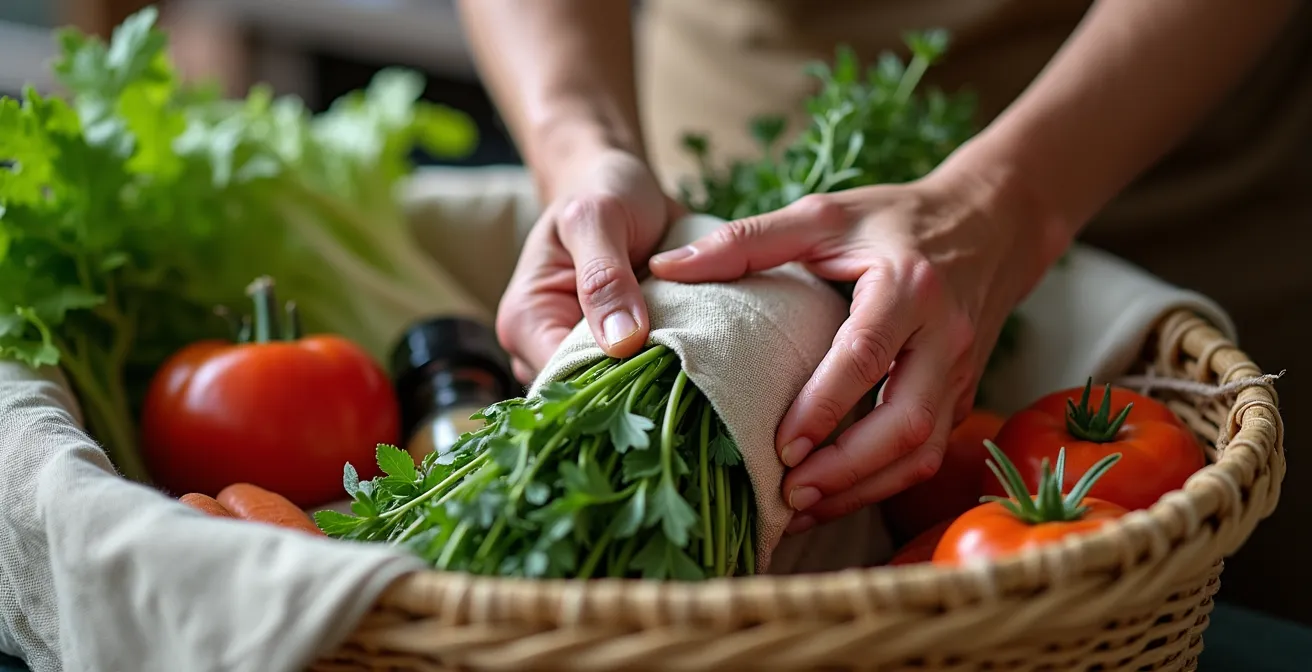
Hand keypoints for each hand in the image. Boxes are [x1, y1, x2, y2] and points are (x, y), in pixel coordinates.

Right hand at [497, 148, 678, 382]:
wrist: (616, 184)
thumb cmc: (600, 193)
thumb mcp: (598, 218)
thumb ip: (604, 277)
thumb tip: (621, 343)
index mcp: (524, 321)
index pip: (562, 380)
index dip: (610, 382)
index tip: (666, 372)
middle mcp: (540, 350)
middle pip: (587, 398)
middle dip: (636, 390)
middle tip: (691, 374)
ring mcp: (575, 358)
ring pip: (613, 395)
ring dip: (653, 384)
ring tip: (694, 367)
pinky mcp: (609, 357)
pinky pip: (635, 380)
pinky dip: (662, 373)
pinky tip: (690, 362)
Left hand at [649, 167, 1065, 532]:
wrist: (989, 225)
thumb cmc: (893, 220)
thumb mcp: (823, 215)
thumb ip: (745, 240)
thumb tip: (666, 266)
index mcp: (908, 286)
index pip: (867, 355)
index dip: (825, 405)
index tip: (781, 446)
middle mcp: (943, 336)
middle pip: (908, 421)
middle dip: (848, 467)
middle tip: (789, 491)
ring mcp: (959, 372)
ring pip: (924, 450)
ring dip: (864, 488)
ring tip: (802, 507)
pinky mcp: (961, 395)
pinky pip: (928, 453)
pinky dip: (881, 483)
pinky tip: (833, 496)